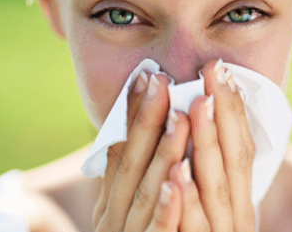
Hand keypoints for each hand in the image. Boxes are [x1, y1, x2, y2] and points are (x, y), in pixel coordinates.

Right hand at [92, 71, 190, 231]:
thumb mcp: (128, 209)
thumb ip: (134, 178)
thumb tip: (147, 128)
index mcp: (110, 202)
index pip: (119, 151)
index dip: (132, 114)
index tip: (146, 76)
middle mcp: (114, 216)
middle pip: (131, 163)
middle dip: (146, 120)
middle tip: (162, 80)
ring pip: (146, 191)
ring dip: (163, 152)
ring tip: (179, 117)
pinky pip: (159, 231)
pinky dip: (168, 205)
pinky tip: (180, 176)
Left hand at [169, 59, 256, 231]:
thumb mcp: (210, 213)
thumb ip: (210, 180)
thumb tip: (196, 136)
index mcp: (237, 204)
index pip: (240, 151)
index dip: (234, 112)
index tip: (222, 73)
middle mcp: (235, 218)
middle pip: (233, 163)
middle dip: (224, 116)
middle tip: (213, 72)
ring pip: (215, 191)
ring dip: (206, 147)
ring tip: (195, 106)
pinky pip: (194, 230)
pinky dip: (186, 204)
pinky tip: (178, 176)